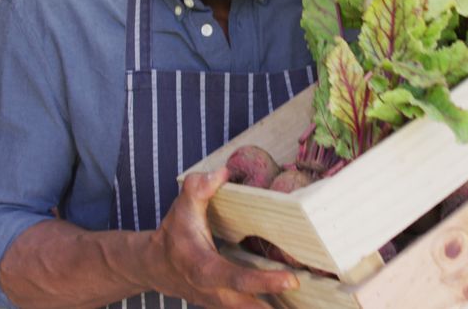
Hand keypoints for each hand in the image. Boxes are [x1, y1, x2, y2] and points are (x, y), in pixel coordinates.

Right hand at [145, 167, 297, 307]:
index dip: (264, 282)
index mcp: (204, 269)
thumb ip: (197, 190)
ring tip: (312, 307)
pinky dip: (269, 307)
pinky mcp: (227, 305)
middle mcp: (214, 292)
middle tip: (310, 300)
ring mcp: (221, 303)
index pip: (237, 278)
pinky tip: (294, 306)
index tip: (292, 280)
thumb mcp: (181, 209)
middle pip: (250, 306)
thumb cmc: (173, 235)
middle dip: (276, 307)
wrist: (155, 266)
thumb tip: (222, 172)